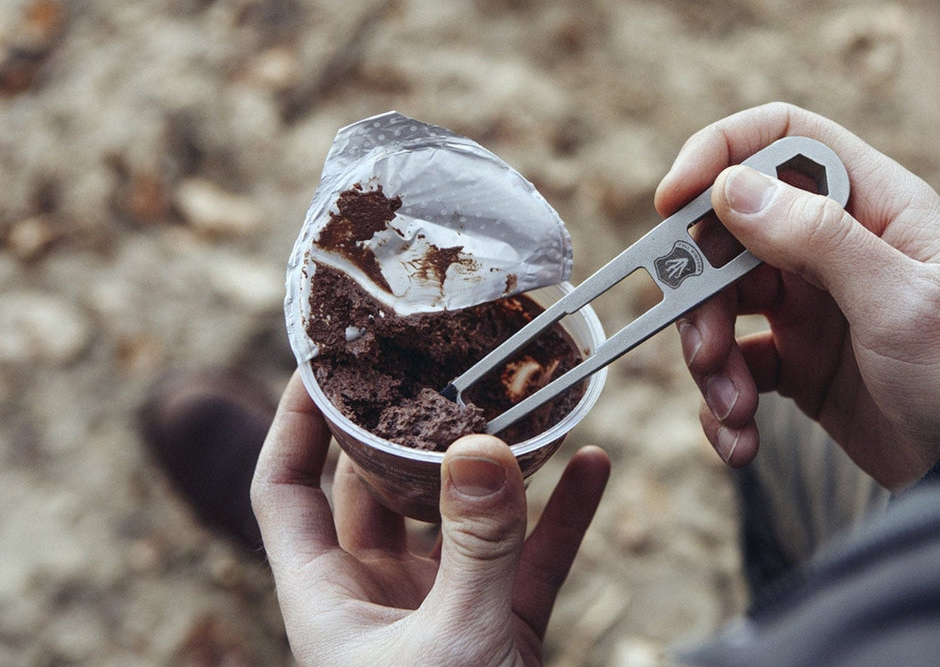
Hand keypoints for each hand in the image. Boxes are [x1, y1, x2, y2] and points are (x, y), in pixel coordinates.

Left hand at [251, 372, 610, 665]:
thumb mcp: (459, 641)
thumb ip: (477, 544)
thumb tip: (482, 446)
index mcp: (328, 603)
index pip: (284, 492)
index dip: (294, 424)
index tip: (324, 361)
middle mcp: (377, 602)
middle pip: (379, 492)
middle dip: (412, 429)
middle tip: (442, 363)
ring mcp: (442, 615)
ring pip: (462, 521)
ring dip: (496, 468)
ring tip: (525, 404)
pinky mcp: (501, 635)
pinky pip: (530, 561)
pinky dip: (560, 517)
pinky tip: (592, 467)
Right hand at [655, 103, 939, 487]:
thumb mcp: (900, 300)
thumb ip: (817, 238)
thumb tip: (730, 188)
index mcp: (871, 204)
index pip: (782, 140)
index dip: (720, 155)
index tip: (672, 201)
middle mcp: (836, 245)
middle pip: (731, 234)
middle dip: (701, 291)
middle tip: (706, 346)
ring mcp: (814, 304)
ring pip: (723, 303)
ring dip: (710, 356)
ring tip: (732, 407)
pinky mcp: (801, 362)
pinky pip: (737, 365)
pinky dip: (724, 399)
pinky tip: (740, 436)